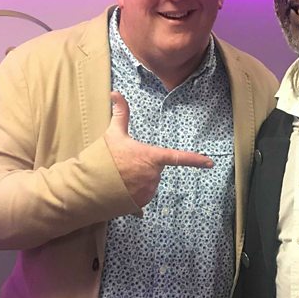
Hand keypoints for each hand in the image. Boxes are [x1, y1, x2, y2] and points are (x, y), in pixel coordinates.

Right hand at [104, 91, 213, 206]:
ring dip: (137, 182)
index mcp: (151, 157)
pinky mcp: (139, 204)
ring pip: (148, 184)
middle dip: (143, 167)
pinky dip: (132, 195)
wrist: (88, 186)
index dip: (195, 160)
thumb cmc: (103, 158)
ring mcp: (147, 192)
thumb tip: (116, 92)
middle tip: (124, 166)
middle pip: (155, 170)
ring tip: (119, 178)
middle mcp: (153, 176)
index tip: (210, 162)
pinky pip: (141, 198)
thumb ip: (120, 114)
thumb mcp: (113, 134)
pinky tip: (119, 192)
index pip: (178, 158)